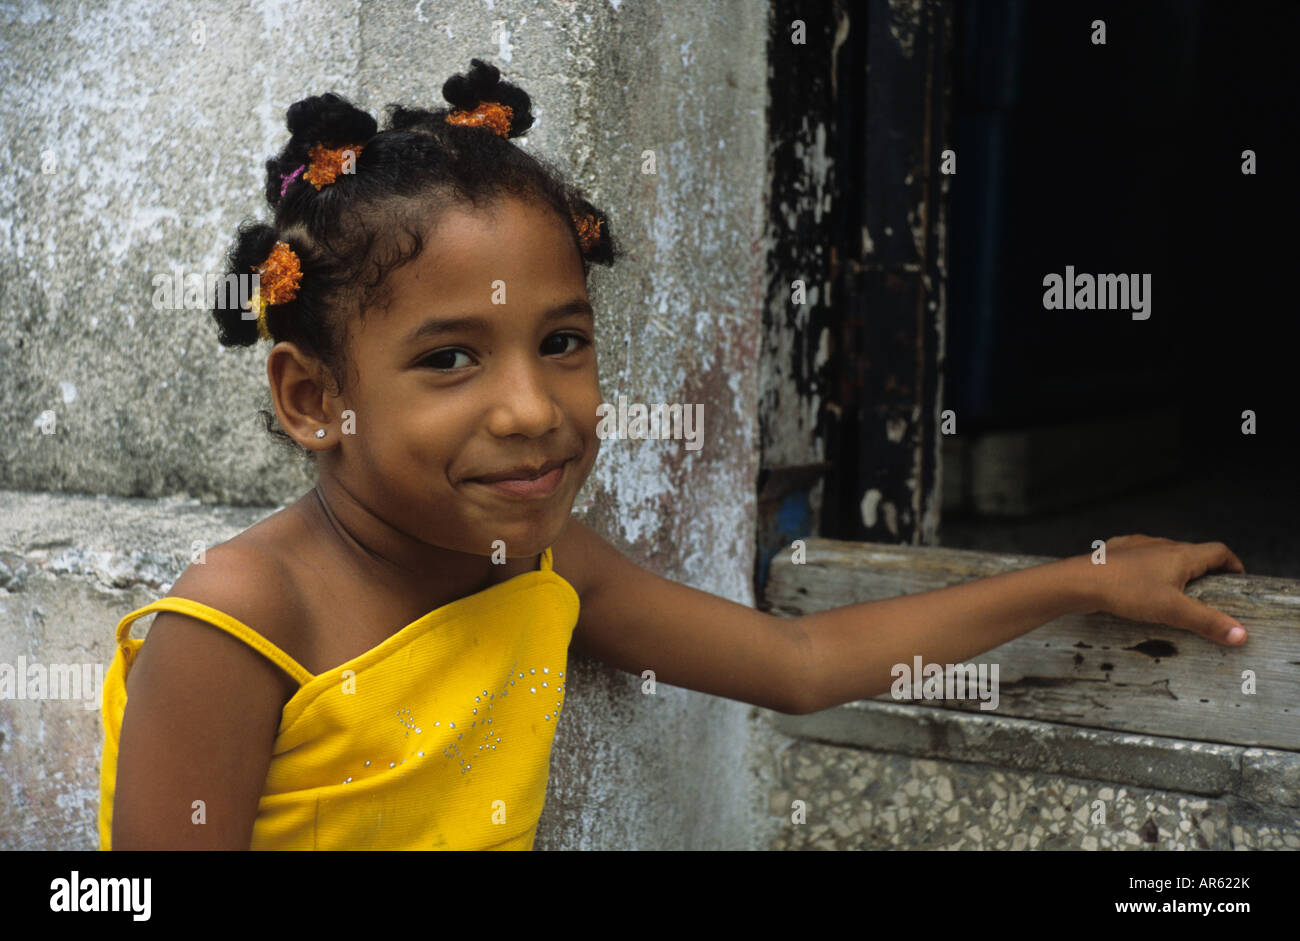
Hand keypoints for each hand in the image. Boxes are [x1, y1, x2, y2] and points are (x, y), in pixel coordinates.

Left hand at [1085, 534, 1246, 645]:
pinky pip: (1141, 558)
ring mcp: (1136, 546)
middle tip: (1211, 592)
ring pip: (1165, 554)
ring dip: (1176, 570)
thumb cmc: (1126, 591)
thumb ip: (1207, 622)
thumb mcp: (1172, 610)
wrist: (1078, 580)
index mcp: (1181, 554)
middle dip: (1206, 570)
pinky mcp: (1116, 552)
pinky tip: (1141, 585)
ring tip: (1178, 591)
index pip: (1219, 552)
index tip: (1239, 580)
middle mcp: (1161, 544)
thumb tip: (1241, 634)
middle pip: (1193, 552)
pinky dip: (1149, 570)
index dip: (1233, 564)